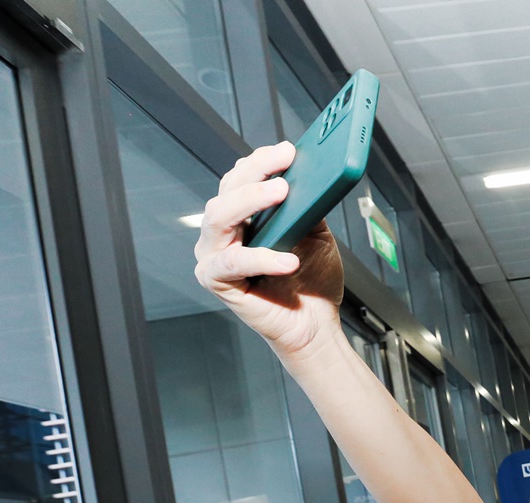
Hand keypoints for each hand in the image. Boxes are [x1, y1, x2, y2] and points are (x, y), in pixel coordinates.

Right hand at [192, 143, 344, 358]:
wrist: (315, 324)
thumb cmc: (311, 281)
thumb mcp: (315, 234)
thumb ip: (307, 206)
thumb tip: (311, 174)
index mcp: (242, 217)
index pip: (241, 179)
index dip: (261, 162)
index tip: (287, 150)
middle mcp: (222, 233)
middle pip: (227, 191)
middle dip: (255, 171)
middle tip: (284, 163)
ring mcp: (214, 256)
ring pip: (220, 217)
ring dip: (251, 200)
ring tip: (282, 193)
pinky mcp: (217, 281)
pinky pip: (234, 263)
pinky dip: (262, 258)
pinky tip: (289, 259)